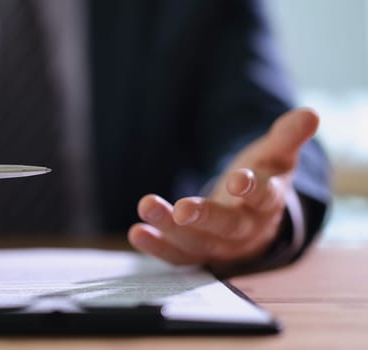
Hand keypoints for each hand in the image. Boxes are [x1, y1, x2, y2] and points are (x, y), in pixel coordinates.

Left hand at [128, 108, 318, 270]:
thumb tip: (310, 114)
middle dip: (205, 217)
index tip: (238, 180)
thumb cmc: (263, 181)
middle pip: (227, 226)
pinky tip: (137, 232)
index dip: (253, 190)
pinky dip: (157, 247)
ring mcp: (219, 246)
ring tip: (146, 206)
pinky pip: (177, 256)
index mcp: (267, 204)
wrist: (254, 221)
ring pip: (196, 242)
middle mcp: (244, 230)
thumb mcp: (276, 158)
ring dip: (170, 228)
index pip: (265, 199)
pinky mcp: (197, 253)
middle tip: (182, 208)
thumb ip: (287, 137)